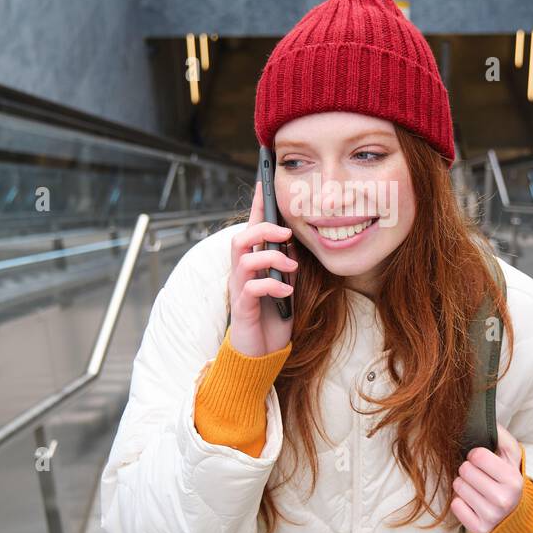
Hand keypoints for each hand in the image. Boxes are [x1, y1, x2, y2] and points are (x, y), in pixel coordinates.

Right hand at [227, 178, 296, 356]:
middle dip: (263, 229)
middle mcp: (242, 273)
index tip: (264, 180)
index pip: (252, 227)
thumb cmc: (274, 315)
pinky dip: (272, 285)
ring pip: (243, 258)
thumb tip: (292, 240)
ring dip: (272, 257)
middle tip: (286, 233)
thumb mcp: (286, 282)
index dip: (257, 204)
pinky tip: (286, 291)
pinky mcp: (242, 308)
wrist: (263, 352)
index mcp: (253, 263)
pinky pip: (251, 288)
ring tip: (291, 268)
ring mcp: (240, 289)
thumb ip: (286, 261)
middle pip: (241, 238)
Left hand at [451, 424, 522, 532]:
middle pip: (464, 471)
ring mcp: (491, 517)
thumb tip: (486, 418)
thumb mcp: (511, 456)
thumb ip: (500, 435)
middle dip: (468, 469)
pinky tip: (472, 502)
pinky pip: (455, 506)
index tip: (481, 460)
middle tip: (478, 475)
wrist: (516, 513)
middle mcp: (504, 500)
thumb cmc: (508, 478)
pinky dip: (460, 501)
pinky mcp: (479, 529)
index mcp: (513, 480)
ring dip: (463, 485)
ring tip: (476, 488)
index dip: (475, 455)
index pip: (476, 456)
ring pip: (457, 487)